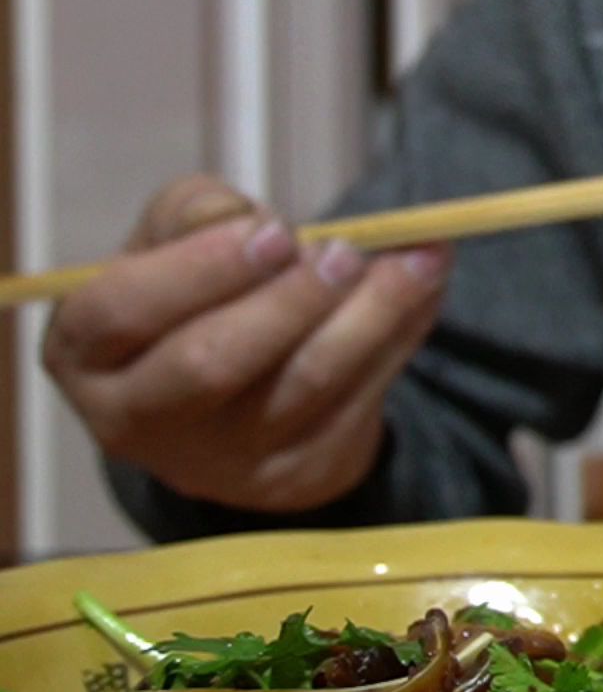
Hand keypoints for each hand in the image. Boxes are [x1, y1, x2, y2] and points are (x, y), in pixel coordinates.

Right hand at [42, 175, 453, 513]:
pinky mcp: (294, 476)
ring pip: (303, 384)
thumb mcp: (170, 243)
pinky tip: (426, 287)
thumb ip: (199, 214)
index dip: (202, 267)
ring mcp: (219, 461)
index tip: (276, 230)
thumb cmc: (192, 297)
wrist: (238, 392)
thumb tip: (256, 221)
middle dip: (291, 298)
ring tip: (417, 259)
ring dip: (371, 314)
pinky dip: (402, 336)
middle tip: (346, 251)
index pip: (122, 310)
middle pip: (213, 361)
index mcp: (86, 353)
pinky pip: (359, 402)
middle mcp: (139, 421)